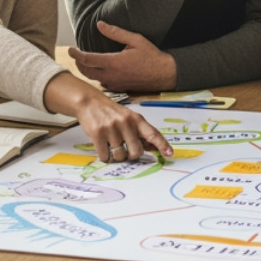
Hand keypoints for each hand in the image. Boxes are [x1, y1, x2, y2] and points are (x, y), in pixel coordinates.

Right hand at [47, 75, 173, 162]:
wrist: (90, 103)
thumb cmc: (112, 113)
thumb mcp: (129, 118)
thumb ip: (141, 133)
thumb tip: (153, 148)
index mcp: (137, 119)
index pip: (153, 133)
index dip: (162, 145)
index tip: (170, 154)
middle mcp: (126, 123)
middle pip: (136, 152)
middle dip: (132, 156)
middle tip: (126, 150)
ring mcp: (112, 128)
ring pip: (120, 156)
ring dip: (117, 157)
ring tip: (112, 146)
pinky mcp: (98, 134)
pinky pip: (105, 156)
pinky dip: (105, 157)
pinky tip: (103, 148)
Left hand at [69, 22, 177, 92]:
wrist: (164, 74)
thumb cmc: (151, 56)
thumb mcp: (135, 40)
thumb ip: (116, 32)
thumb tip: (100, 24)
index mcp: (113, 62)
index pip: (87, 59)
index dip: (75, 54)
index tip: (70, 49)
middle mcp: (111, 75)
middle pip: (86, 71)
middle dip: (78, 63)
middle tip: (76, 55)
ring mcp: (115, 84)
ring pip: (93, 79)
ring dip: (87, 70)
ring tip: (85, 62)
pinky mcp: (119, 88)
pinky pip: (103, 84)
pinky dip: (97, 77)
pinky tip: (100, 71)